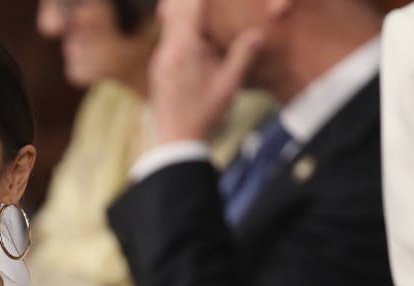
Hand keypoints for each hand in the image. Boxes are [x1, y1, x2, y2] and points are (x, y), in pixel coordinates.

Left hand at [150, 0, 263, 142]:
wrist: (177, 140)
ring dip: (181, 12)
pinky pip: (167, 41)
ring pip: (168, 26)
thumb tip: (258, 34)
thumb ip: (242, 56)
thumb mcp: (230, 85)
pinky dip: (178, 29)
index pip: (190, 8)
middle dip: (188, 0)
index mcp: (185, 49)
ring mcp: (159, 60)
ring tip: (197, 6)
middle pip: (174, 11)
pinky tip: (191, 32)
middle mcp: (167, 50)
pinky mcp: (158, 70)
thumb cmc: (206, 114)